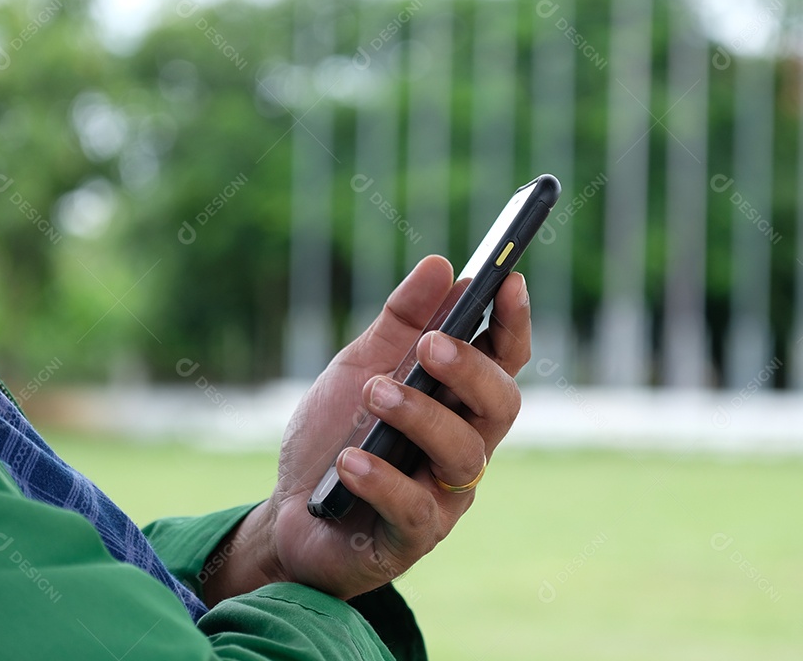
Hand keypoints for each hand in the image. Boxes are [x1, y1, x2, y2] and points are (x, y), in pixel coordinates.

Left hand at [202, 255, 530, 603]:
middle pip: (501, 406)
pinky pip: (415, 509)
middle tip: (430, 345)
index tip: (508, 281)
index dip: (513, 322)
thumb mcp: (360, 367)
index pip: (504, 360)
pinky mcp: (411, 539)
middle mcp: (464, 447)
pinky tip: (349, 461)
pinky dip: (382, 479)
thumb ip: (401, 322)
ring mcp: (444, 497)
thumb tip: (441, 264)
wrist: (288, 513)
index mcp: (458, 402)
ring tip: (374, 394)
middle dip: (470, 370)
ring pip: (463, 455)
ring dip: (420, 417)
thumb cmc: (336, 437)